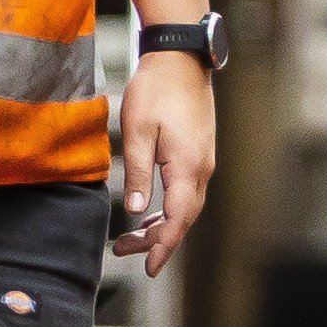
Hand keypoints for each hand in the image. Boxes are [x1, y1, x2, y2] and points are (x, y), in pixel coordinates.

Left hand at [110, 52, 218, 278]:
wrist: (181, 57)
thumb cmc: (156, 89)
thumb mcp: (138, 131)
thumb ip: (137, 173)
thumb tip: (134, 211)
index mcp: (187, 167)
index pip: (177, 220)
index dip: (163, 247)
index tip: (149, 269)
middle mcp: (202, 169)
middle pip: (182, 219)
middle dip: (155, 241)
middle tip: (122, 251)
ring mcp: (203, 161)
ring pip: (185, 207)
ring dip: (160, 225)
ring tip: (129, 239)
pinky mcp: (199, 153)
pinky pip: (186, 192)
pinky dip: (168, 209)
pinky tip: (148, 213)